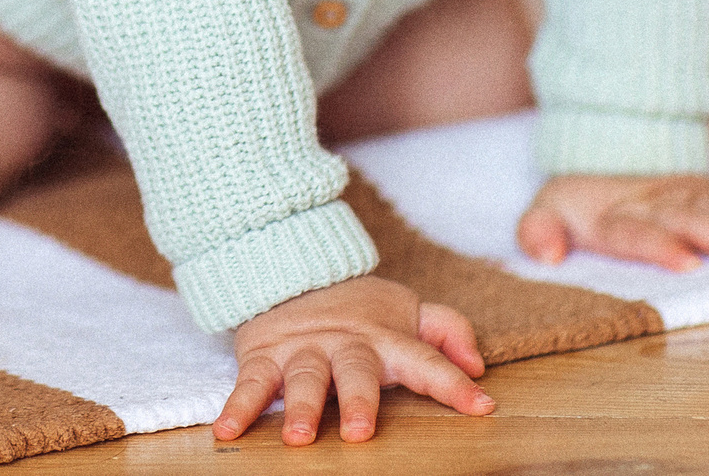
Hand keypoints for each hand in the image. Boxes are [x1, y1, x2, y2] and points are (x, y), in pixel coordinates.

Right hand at [213, 275, 492, 445]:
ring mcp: (301, 351)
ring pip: (302, 379)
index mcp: (385, 338)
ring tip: (298, 436)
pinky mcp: (263, 356)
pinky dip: (237, 406)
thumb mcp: (407, 310)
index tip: (480, 404)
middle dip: (358, 401)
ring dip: (298, 407)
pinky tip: (228, 430)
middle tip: (360, 432)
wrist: (291, 271)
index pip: (426, 359)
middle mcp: (344, 345)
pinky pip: (248, 383)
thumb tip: (478, 365)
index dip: (453, 382)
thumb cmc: (358, 309)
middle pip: (355, 372)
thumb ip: (447, 330)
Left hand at [517, 174, 708, 270]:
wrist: (601, 152)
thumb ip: (536, 231)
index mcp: (616, 211)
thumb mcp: (544, 211)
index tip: (685, 261)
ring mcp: (690, 195)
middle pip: (690, 218)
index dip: (659, 243)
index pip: (636, 229)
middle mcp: (659, 200)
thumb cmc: (576, 202)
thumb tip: (546, 254)